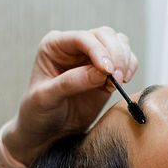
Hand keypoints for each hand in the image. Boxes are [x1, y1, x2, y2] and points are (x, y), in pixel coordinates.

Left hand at [6, 27, 138, 164]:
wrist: (46, 132)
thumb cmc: (38, 112)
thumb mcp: (46, 98)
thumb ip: (70, 83)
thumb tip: (100, 72)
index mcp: (54, 46)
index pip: (82, 37)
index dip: (98, 50)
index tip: (107, 70)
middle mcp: (74, 46)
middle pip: (105, 35)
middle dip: (115, 53)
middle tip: (118, 77)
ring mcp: (91, 57)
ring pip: (119, 43)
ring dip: (125, 59)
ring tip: (120, 80)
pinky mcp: (106, 72)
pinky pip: (125, 60)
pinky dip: (129, 67)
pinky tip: (121, 83)